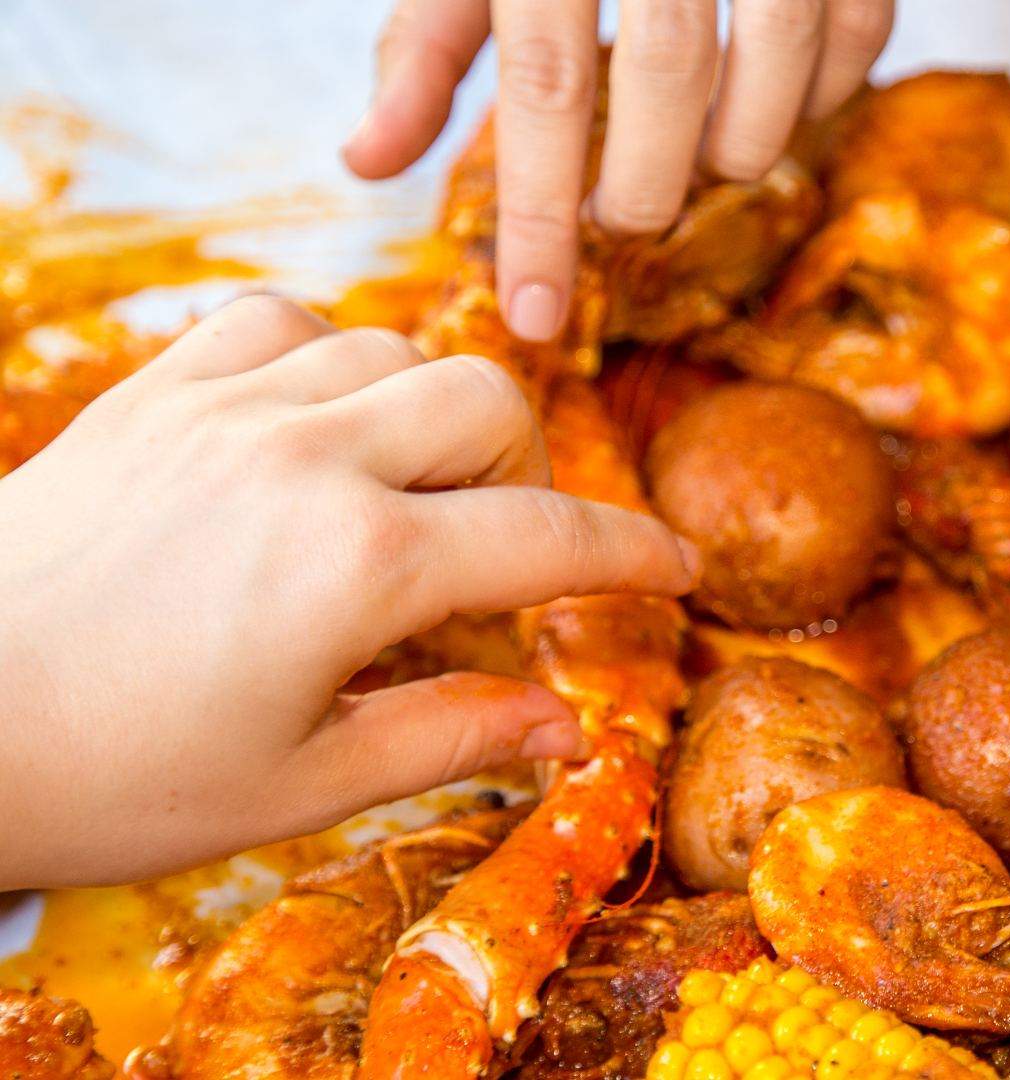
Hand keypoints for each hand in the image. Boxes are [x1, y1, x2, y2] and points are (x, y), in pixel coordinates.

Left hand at [0, 296, 695, 887]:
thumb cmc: (113, 775)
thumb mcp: (299, 786)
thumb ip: (449, 738)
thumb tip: (568, 729)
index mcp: (359, 568)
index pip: (547, 537)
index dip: (631, 553)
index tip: (676, 569)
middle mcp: (306, 460)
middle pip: (488, 404)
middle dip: (525, 474)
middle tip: (496, 552)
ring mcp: (225, 410)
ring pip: (393, 348)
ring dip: (429, 414)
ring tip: (402, 492)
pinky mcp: (154, 392)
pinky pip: (278, 319)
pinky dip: (325, 357)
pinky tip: (310, 424)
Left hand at [341, 0, 893, 342]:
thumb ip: (427, 49)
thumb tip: (366, 164)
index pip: (546, 84)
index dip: (541, 215)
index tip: (534, 315)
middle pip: (674, 74)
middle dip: (651, 181)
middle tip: (625, 215)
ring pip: (780, 52)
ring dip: (744, 144)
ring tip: (703, 158)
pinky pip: (860, 28)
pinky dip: (826, 91)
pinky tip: (778, 103)